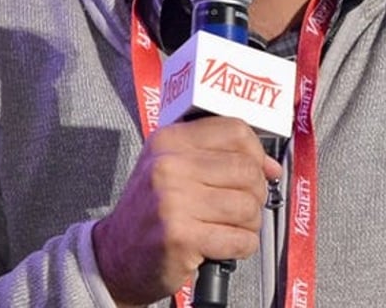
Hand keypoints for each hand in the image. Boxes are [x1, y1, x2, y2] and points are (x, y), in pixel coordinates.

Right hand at [92, 117, 281, 306]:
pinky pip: (239, 239)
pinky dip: (241, 246)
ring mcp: (172, 202)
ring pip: (247, 206)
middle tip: (242, 206)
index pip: (234, 131)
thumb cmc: (152, 211)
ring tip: (230, 227)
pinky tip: (223, 245)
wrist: (115, 255)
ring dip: (249, 223)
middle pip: (246, 170)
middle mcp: (168, 166)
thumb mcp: (172, 167)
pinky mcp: (180, 237)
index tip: (262, 169)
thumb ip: (217, 157)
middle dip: (256, 193)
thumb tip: (270, 166)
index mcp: (169, 141)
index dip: (257, 152)